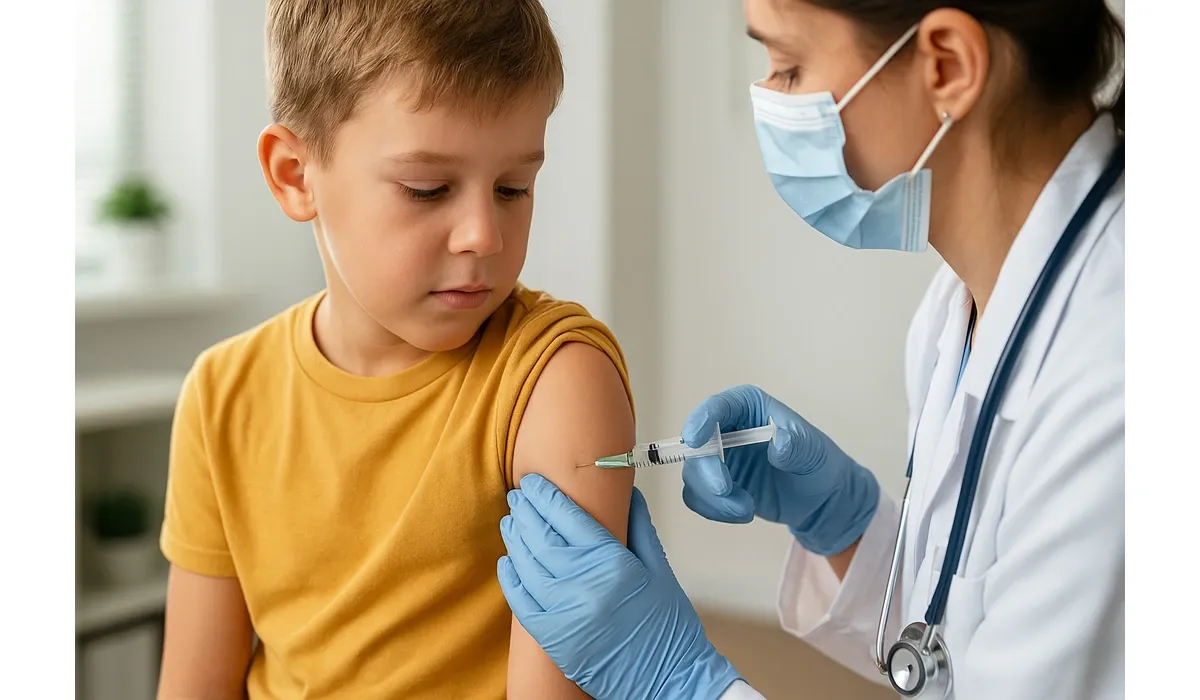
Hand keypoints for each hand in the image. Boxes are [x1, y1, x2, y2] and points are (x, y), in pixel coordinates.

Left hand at [498, 474, 741, 699]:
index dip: (547, 496)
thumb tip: (626, 496)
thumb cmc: (668, 629)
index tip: (536, 484)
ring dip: (515, 538)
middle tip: (518, 496)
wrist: (669, 681)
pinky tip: (507, 561)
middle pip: (542, 537)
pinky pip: (521, 602)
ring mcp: (565, 614)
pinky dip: (510, 578)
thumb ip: (639, 529)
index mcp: (613, 564)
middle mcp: (584, 586)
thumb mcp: (660, 571)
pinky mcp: (553, 638)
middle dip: (526, 511)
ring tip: (511, 521)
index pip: (569, 518)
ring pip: (527, 564)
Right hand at [680, 384, 879, 555]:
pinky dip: (715, 510)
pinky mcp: (715, 484)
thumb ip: (796, 445)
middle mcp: (726, 428)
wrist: (818, 499)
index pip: (718, 406)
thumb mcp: (813, 451)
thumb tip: (780, 442)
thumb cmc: (817, 463)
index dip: (701, 420)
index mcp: (748, 407)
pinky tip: (744, 512)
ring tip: (746, 509)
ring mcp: (718, 457)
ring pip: (694, 474)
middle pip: (697, 444)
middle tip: (725, 491)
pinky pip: (698, 497)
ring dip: (714, 498)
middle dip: (706, 471)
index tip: (693, 440)